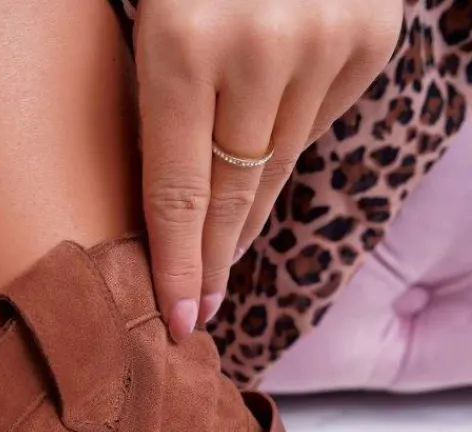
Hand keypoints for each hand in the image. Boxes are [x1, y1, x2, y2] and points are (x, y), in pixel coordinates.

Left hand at [134, 0, 402, 340]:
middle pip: (235, 192)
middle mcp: (261, 48)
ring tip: (228, 243)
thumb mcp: (144, 3)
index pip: (179, 190)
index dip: (178, 264)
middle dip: (214, 257)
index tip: (179, 318)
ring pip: (280, 161)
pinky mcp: (371, 35)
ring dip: (251, 205)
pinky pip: (321, 117)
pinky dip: (292, 134)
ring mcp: (327, 41)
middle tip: (202, 304)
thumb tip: (158, 201)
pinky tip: (266, 147)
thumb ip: (148, 87)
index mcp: (182, 40)